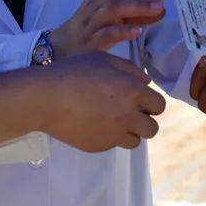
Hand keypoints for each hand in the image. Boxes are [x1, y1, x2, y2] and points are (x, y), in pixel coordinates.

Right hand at [42, 53, 165, 151]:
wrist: (45, 97)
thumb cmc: (73, 72)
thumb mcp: (103, 59)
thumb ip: (130, 69)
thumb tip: (147, 83)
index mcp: (132, 91)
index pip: (159, 105)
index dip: (151, 102)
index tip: (139, 100)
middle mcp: (127, 115)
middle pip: (152, 128)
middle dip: (143, 121)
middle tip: (127, 112)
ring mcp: (114, 134)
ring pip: (136, 141)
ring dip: (129, 132)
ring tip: (113, 120)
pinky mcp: (100, 146)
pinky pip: (114, 144)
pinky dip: (110, 137)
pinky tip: (96, 123)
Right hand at [50, 0, 169, 57]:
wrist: (60, 47)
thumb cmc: (90, 28)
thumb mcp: (112, 15)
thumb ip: (134, 11)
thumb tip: (161, 7)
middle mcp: (96, 4)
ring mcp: (91, 22)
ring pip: (113, 9)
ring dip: (137, 6)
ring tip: (158, 8)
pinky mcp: (89, 41)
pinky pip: (105, 34)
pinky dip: (122, 31)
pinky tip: (137, 31)